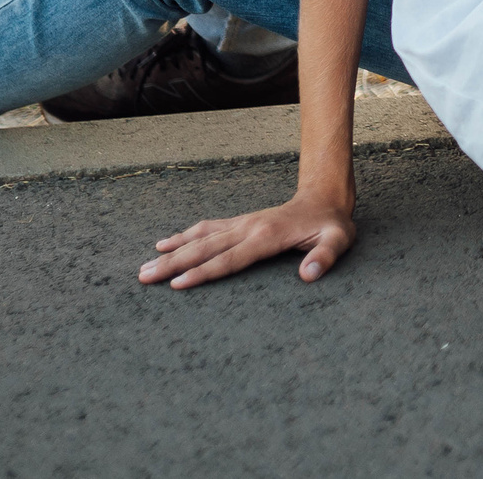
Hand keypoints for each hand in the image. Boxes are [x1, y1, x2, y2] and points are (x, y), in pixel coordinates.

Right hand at [139, 190, 354, 288]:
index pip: (229, 260)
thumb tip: (308, 276)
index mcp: (267, 237)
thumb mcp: (338, 240)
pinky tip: (165, 243)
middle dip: (173, 264)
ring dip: (172, 251)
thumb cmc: (332, 225)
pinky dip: (184, 235)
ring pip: (200, 237)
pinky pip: (207, 228)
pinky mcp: (240, 222)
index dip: (203, 273)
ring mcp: (242, 223)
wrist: (325, 197)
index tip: (177, 284)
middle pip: (205, 248)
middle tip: (143, 278)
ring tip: (144, 265)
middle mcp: (248, 228)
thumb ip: (325, 257)